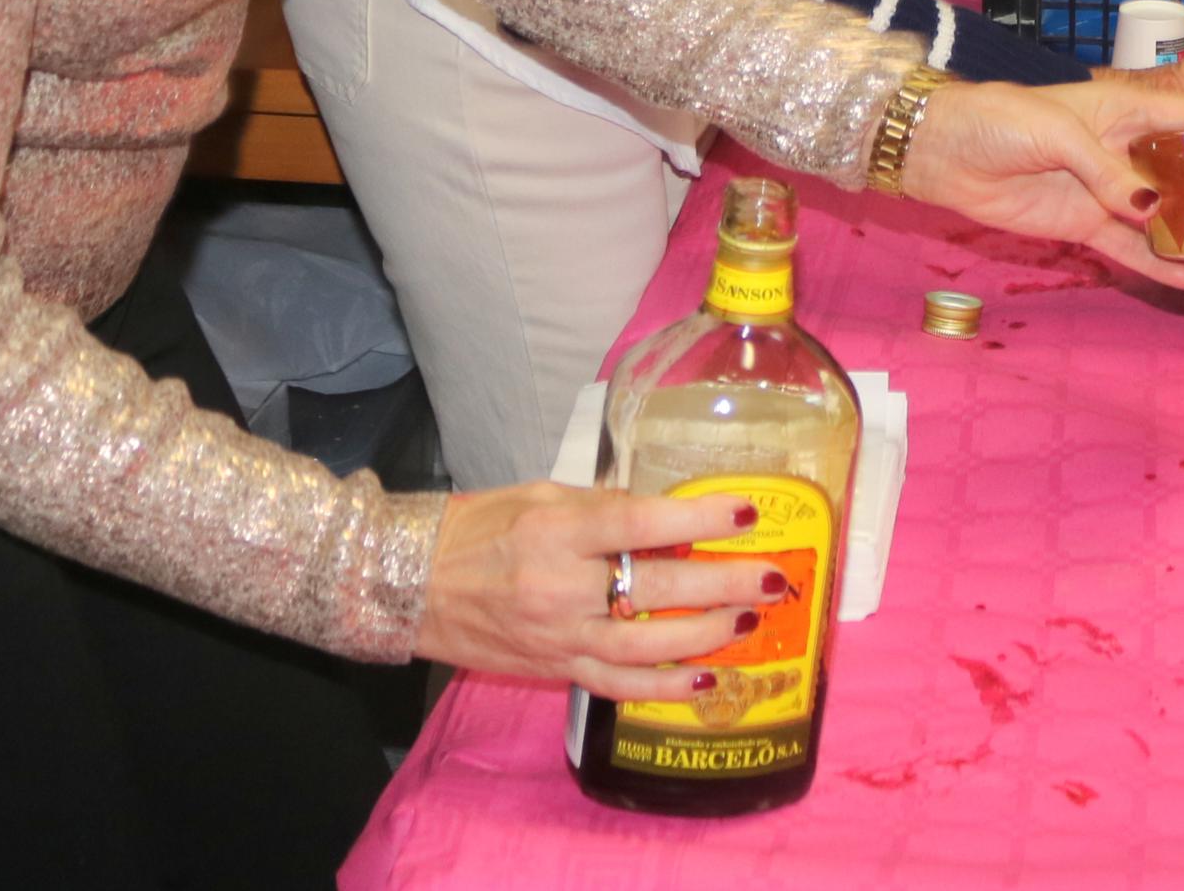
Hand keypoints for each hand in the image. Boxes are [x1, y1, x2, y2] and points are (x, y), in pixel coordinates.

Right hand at [415, 482, 786, 699]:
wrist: (411, 583)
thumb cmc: (477, 527)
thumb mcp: (540, 495)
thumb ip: (605, 507)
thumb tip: (671, 515)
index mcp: (556, 529)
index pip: (639, 522)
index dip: (697, 516)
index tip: (745, 509)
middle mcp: (559, 586)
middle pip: (656, 586)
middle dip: (723, 582)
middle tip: (773, 576)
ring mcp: (558, 635)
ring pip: (647, 645)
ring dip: (706, 634)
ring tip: (749, 620)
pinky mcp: (555, 669)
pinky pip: (619, 684)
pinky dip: (665, 687)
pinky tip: (707, 680)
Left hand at [894, 27, 1183, 288]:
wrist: (935, 149)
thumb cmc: (994, 118)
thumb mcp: (1052, 130)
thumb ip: (1106, 168)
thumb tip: (1151, 208)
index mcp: (1142, 108)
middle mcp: (1141, 148)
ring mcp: (1118, 190)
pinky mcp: (1087, 226)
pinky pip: (1138, 251)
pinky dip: (1168, 263)